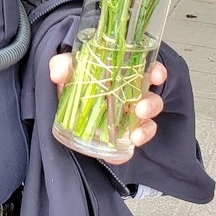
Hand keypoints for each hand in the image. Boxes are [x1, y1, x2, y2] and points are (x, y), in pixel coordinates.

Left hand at [48, 54, 166, 159]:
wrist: (63, 109)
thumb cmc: (72, 82)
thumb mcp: (66, 69)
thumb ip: (62, 65)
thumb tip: (58, 72)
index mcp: (123, 75)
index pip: (148, 70)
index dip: (157, 71)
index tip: (156, 75)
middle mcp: (131, 96)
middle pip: (152, 98)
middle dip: (151, 104)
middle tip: (140, 109)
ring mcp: (128, 118)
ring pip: (147, 122)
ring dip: (146, 128)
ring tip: (135, 135)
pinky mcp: (121, 136)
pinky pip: (132, 143)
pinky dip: (130, 148)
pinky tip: (124, 150)